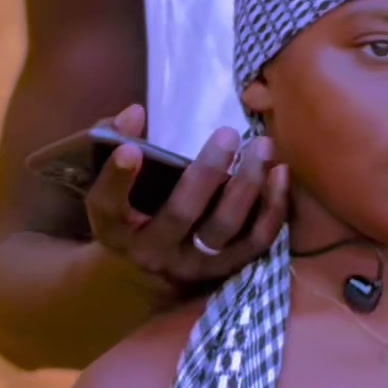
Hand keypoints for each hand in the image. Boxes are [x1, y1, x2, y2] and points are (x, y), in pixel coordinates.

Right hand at [86, 104, 288, 293]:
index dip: (117, 179)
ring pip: (225, 228)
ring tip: (262, 146)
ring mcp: (192, 265)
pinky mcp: (225, 269)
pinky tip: (280, 173)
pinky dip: (272, 208)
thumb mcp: (110, 183)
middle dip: (206, 173)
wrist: (147, 275)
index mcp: (115, 229)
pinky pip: (256, 242)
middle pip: (180, 214)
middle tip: (228, 134)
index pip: (107, 205)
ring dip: (248, 185)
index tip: (131, 150)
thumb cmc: (129, 212)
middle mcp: (153, 251)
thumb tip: (135, 113)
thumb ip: (114, 140)